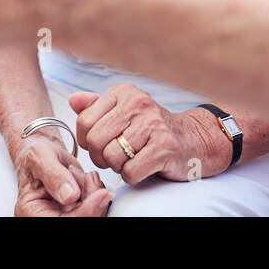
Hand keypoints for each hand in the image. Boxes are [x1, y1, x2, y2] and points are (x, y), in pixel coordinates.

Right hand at [12, 132, 111, 216]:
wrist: (42, 154)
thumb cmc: (35, 156)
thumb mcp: (39, 157)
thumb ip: (54, 175)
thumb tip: (70, 196)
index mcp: (32, 211)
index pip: (62, 222)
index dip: (85, 211)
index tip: (100, 194)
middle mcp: (50, 216)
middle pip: (82, 218)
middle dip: (92, 200)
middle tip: (90, 178)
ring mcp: (66, 215)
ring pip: (93, 213)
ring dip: (93, 192)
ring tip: (80, 173)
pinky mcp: (79, 209)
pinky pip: (97, 205)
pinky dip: (95, 190)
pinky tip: (85, 178)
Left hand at [70, 86, 225, 184]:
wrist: (195, 139)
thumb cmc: (153, 128)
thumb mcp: (124, 110)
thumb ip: (96, 106)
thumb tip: (73, 101)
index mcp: (123, 92)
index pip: (84, 121)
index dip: (86, 140)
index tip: (100, 144)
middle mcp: (138, 103)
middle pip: (95, 141)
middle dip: (100, 157)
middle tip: (114, 157)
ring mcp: (153, 124)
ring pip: (111, 158)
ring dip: (118, 167)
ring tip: (131, 159)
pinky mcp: (165, 147)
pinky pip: (130, 172)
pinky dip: (132, 176)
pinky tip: (144, 166)